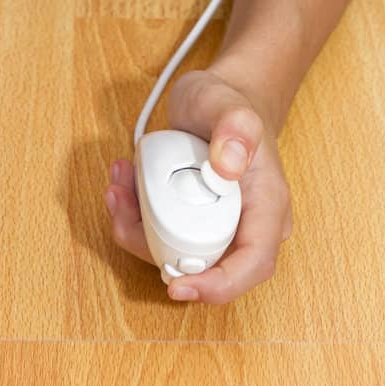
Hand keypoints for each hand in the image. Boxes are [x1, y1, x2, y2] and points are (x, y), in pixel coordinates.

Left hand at [103, 65, 292, 303]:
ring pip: (177, 252)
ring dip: (137, 230)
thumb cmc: (230, 101)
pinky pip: (164, 233)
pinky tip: (123, 184)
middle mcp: (247, 223)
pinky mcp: (193, 219)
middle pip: (207, 265)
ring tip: (118, 187)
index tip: (179, 286)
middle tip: (122, 211)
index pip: (254, 263)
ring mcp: (219, 224)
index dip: (219, 285)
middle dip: (156, 251)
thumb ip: (236, 128)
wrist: (220, 99)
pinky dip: (136, 217)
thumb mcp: (230, 103)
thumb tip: (229, 165)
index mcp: (266, 205)